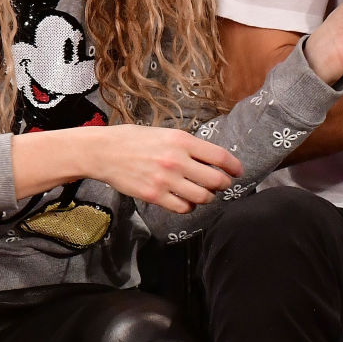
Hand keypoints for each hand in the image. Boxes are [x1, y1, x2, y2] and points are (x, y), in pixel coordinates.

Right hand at [76, 125, 244, 214]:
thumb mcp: (165, 133)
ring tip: (202, 194)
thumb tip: (211, 159)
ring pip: (202, 197)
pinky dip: (189, 207)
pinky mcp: (155, 195)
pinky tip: (185, 201)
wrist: (104, 151)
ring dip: (207, 198)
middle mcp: (177, 160)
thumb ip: (188, 145)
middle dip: (223, 185)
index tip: (238, 171)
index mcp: (182, 140)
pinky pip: (183, 208)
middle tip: (221, 185)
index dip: (234, 167)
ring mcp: (166, 179)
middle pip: (216, 180)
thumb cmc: (134, 139)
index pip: (220, 156)